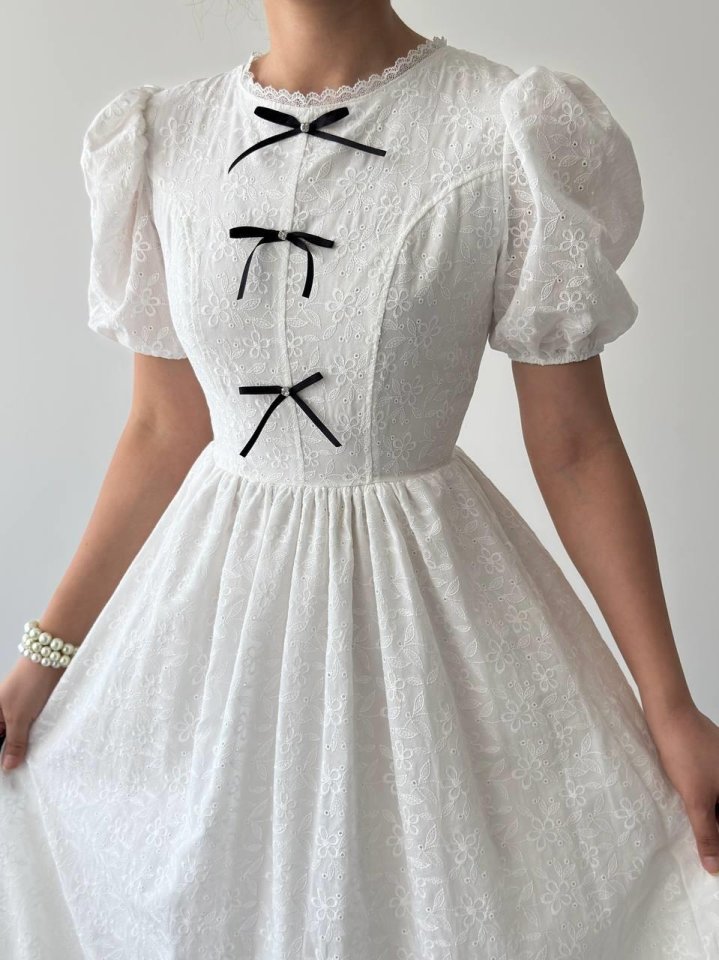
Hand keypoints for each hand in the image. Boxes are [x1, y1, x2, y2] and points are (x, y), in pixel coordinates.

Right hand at [0, 656, 62, 770]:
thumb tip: (8, 767)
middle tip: (18, 773)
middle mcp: (1, 713)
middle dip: (9, 755)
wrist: (53, 659)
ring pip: (18, 737)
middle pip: (3, 740)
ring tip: (28, 766)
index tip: (6, 773)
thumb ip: (14, 743)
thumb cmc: (29, 683)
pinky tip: (39, 751)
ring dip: (23, 749)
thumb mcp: (19, 717)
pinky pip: (31, 730)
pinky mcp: (34, 710)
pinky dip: (34, 740)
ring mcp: (18, 711)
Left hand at [644, 700, 718, 874]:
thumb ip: (707, 833)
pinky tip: (695, 812)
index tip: (714, 863)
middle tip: (709, 856)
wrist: (669, 712)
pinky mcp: (713, 757)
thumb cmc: (686, 753)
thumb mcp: (696, 799)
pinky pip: (715, 788)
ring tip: (703, 838)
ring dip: (714, 818)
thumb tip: (714, 867)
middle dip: (717, 832)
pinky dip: (709, 802)